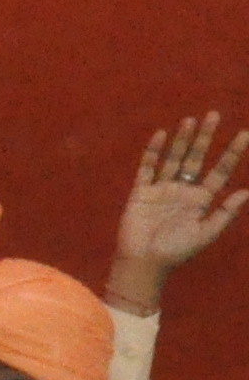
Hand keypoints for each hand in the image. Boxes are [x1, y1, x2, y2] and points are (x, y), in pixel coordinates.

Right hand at [114, 114, 246, 312]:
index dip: (232, 153)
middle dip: (206, 138)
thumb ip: (225, 214)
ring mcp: (162, 190)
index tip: (244, 134)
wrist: (143, 264)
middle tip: (214, 115)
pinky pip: (148, 168)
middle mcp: (183, 190)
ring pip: (174, 158)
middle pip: (197, 158)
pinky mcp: (141, 193)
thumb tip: (246, 191)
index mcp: (201, 200)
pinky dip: (153, 152)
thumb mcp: (206, 234)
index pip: (220, 171)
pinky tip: (161, 135)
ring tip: (190, 120)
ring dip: (182, 140)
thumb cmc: (176, 252)